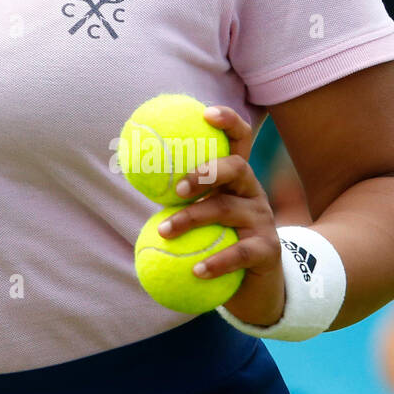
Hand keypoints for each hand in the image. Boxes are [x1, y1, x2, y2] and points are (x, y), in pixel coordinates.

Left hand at [155, 104, 285, 327]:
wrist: (255, 280)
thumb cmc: (216, 237)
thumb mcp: (198, 211)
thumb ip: (174, 193)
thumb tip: (126, 169)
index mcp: (236, 176)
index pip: (239, 139)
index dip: (229, 121)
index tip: (206, 113)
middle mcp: (252, 191)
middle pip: (236, 167)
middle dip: (206, 170)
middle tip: (177, 187)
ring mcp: (263, 218)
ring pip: (227, 208)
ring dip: (191, 218)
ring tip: (164, 230)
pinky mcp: (268, 248)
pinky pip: (240, 253)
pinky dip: (217, 261)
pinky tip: (196, 270)